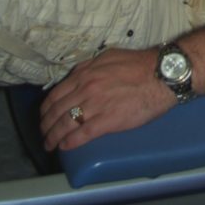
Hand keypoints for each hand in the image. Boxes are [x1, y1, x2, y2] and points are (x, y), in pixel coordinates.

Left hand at [40, 47, 174, 151]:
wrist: (161, 74)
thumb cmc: (138, 65)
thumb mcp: (107, 57)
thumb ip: (89, 67)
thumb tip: (77, 76)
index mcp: (84, 74)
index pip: (55, 95)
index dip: (45, 109)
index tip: (43, 117)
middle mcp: (85, 89)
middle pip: (56, 111)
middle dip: (46, 126)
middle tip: (43, 135)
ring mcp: (95, 105)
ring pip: (65, 124)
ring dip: (54, 137)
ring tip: (50, 145)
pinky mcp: (108, 121)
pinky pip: (82, 134)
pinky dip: (70, 142)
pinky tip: (65, 147)